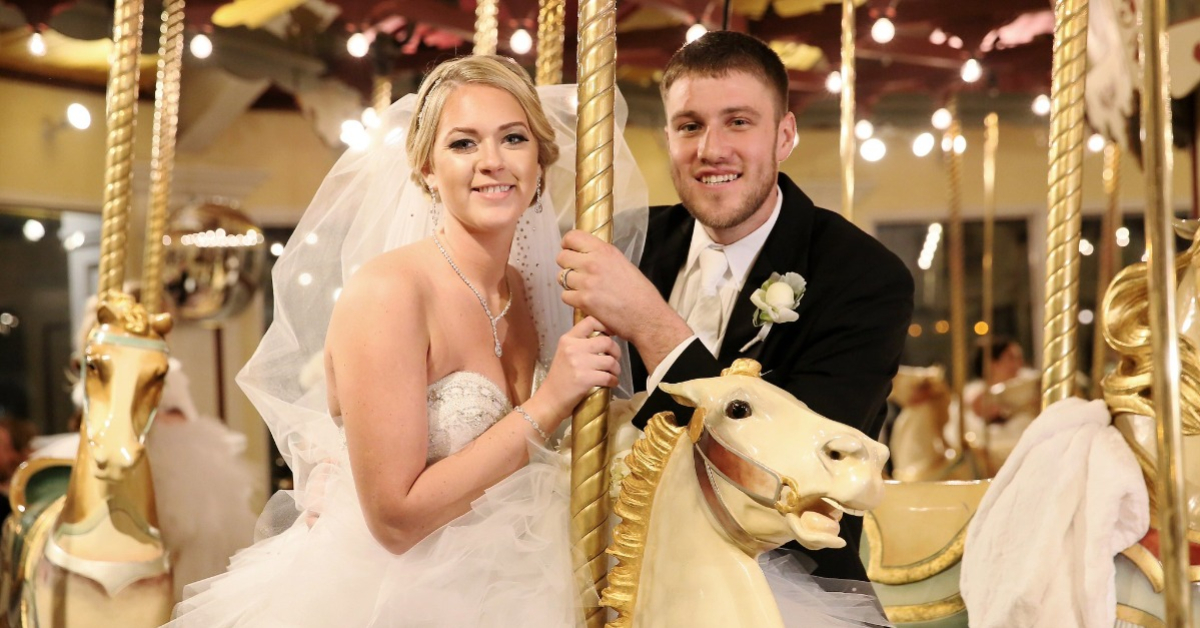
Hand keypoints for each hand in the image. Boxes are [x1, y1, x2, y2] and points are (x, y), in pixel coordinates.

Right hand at [530, 316, 621, 427]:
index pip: (591, 321)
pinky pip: (609, 376)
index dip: (606, 325)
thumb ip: (580, 343)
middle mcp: (573, 347)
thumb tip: (606, 336)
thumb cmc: (560, 378)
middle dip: (616, 351)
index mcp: (568, 339)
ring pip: (610, 360)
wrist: (550, 400)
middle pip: (607, 341)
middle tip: (614, 359)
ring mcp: (579, 363)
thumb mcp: (565, 353)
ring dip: (616, 368)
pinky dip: (613, 381)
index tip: (612, 335)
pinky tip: (611, 383)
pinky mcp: (585, 379)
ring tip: (613, 373)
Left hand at [558, 231, 691, 369]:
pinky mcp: (584, 301)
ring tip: (584, 289)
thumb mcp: (622, 263)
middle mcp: (593, 263)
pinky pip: (565, 296)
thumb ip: (602, 257)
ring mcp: (587, 282)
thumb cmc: (640, 293)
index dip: (567, 244)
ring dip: (570, 284)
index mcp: (605, 251)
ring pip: (561, 278)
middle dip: (566, 265)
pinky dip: (572, 299)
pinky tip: (585, 301)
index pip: (572, 238)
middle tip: (576, 273)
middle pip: (562, 258)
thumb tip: (585, 254)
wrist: (646, 315)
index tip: (569, 249)